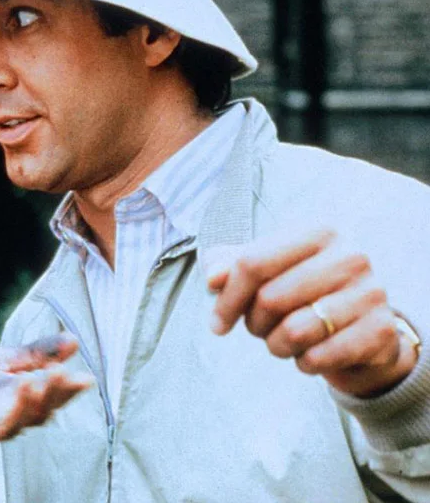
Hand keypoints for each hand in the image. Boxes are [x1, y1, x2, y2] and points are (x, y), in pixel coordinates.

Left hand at [0, 334, 91, 474]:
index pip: (46, 399)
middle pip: (29, 415)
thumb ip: (33, 356)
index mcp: (14, 403)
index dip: (65, 391)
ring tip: (27, 383)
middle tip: (59, 375)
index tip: (84, 378)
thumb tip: (74, 339)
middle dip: (45, 396)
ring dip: (15, 410)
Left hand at [205, 226, 418, 397]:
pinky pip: (319, 357)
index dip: (226, 299)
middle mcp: (350, 256)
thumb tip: (213, 277)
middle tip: (261, 329)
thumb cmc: (302, 292)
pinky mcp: (382, 331)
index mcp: (318, 232)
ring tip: (286, 340)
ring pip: (294, 331)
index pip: (252, 263)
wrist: (361, 326)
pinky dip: (304, 362)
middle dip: (254, 324)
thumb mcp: (267, 272)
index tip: (217, 325)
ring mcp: (371, 292)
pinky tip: (312, 353)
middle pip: (270, 298)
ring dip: (277, 346)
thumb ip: (231, 267)